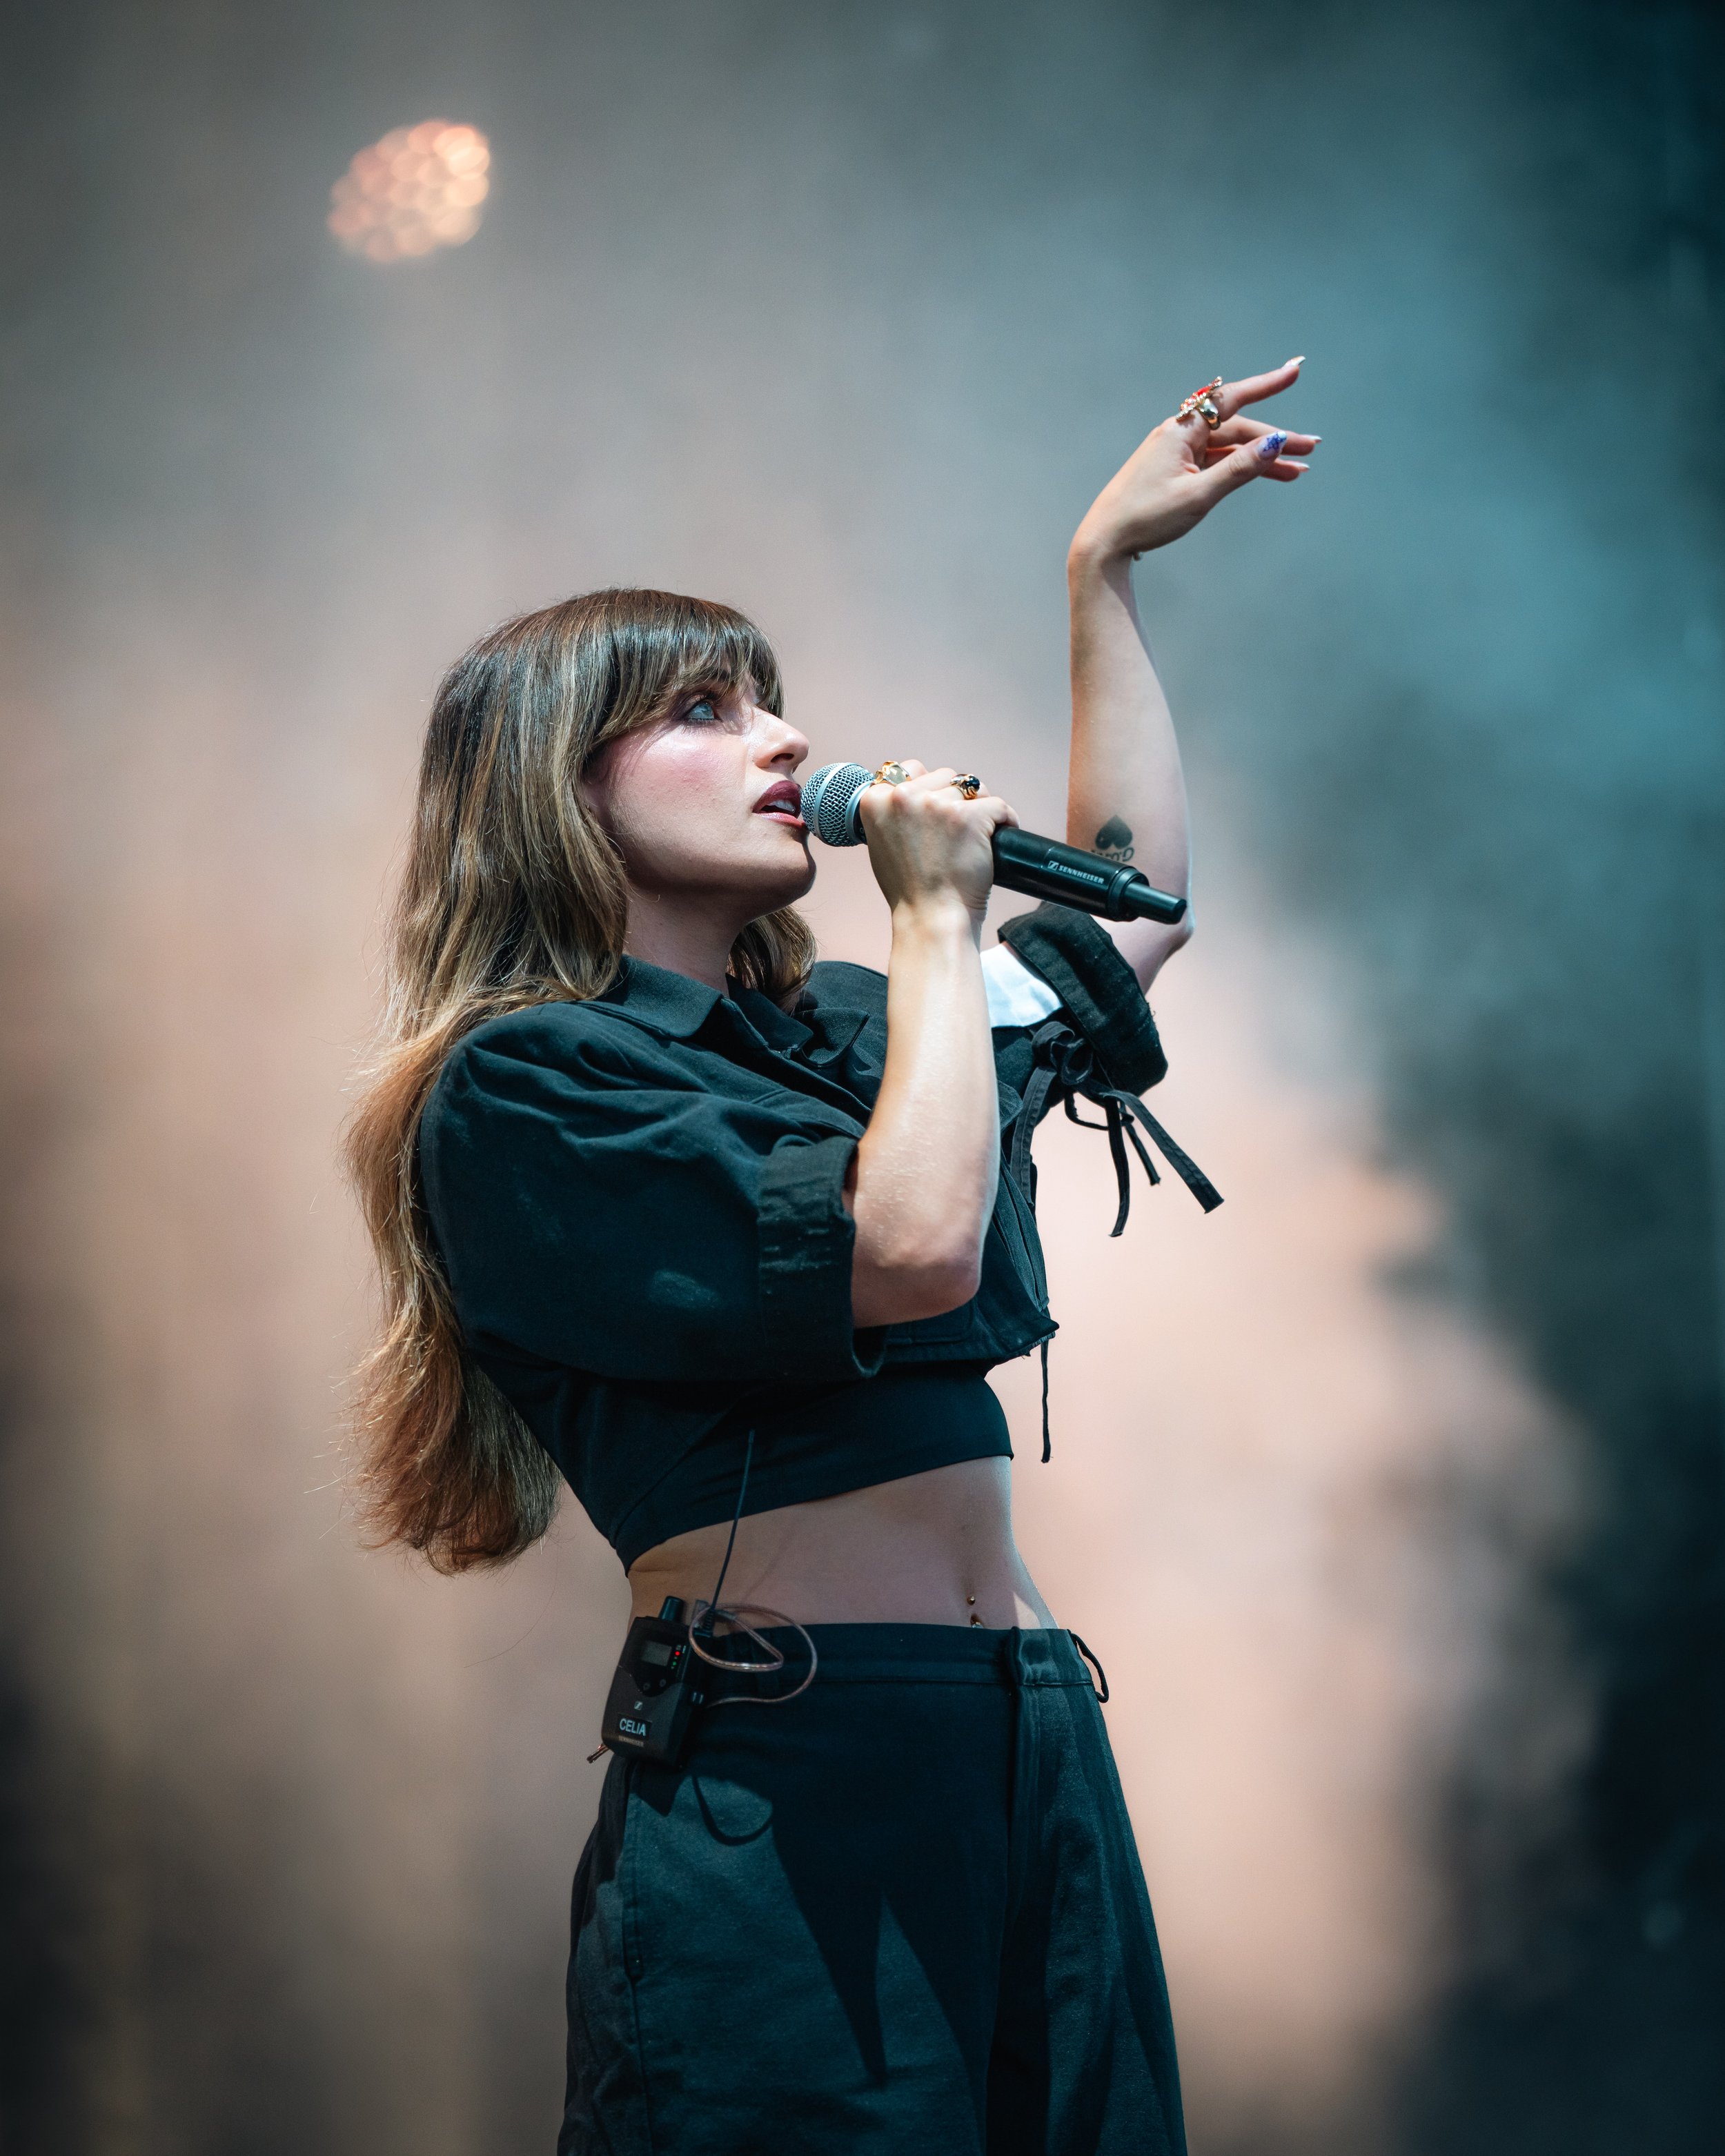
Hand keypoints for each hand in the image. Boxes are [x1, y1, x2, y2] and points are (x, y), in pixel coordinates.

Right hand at [856, 762, 1017, 926]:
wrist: (930, 918)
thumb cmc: (909, 890)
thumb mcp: (882, 843)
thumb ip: (893, 813)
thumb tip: (915, 792)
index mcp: (875, 800)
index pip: (908, 768)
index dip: (927, 786)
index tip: (936, 806)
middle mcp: (902, 796)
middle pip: (944, 775)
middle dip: (955, 797)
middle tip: (958, 830)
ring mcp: (936, 804)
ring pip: (972, 787)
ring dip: (980, 807)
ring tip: (978, 835)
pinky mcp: (968, 816)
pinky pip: (998, 806)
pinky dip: (1004, 820)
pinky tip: (1000, 836)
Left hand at [1070, 358, 1317, 565]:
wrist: (1105, 542)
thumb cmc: (1146, 518)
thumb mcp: (1199, 495)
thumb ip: (1239, 468)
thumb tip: (1275, 443)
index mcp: (1181, 432)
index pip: (1233, 399)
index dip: (1267, 385)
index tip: (1295, 370)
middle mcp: (1180, 435)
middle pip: (1237, 428)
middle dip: (1275, 438)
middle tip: (1312, 448)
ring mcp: (1178, 453)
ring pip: (1230, 448)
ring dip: (1263, 457)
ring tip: (1299, 470)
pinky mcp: (1176, 472)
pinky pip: (1217, 463)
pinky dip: (1241, 468)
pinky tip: (1267, 475)